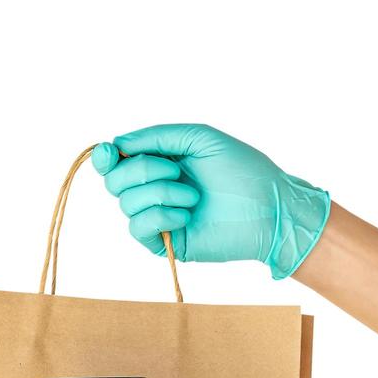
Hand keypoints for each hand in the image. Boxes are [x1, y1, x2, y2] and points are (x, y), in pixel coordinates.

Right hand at [88, 124, 329, 279]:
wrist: (270, 209)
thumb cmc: (244, 171)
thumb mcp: (200, 138)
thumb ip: (157, 136)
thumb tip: (116, 144)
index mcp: (161, 162)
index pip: (116, 161)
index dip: (106, 156)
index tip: (112, 153)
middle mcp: (155, 188)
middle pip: (114, 181)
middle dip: (142, 171)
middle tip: (177, 170)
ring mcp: (158, 216)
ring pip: (126, 203)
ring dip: (161, 194)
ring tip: (194, 196)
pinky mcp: (165, 241)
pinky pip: (137, 228)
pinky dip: (160, 216)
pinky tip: (186, 216)